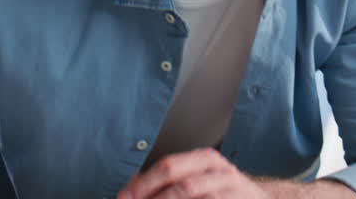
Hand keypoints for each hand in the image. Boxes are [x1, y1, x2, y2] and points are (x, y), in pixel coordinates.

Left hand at [118, 148, 269, 198]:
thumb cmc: (225, 190)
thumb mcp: (200, 178)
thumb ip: (169, 181)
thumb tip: (133, 188)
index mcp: (205, 159)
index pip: (168, 166)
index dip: (143, 183)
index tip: (125, 196)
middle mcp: (219, 171)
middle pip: (180, 183)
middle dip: (152, 197)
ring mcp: (231, 189)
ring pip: (191, 194)